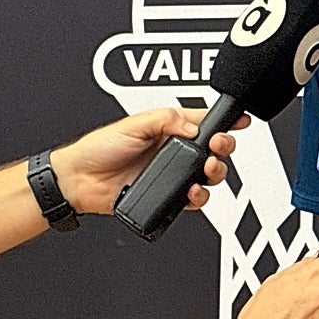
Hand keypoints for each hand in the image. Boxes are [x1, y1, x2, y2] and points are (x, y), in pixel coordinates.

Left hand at [51, 107, 247, 214]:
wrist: (79, 181)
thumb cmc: (99, 148)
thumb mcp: (135, 123)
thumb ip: (167, 119)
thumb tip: (194, 126)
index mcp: (171, 127)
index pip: (205, 121)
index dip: (225, 120)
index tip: (240, 120)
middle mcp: (175, 150)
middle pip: (214, 149)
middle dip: (224, 146)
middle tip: (218, 147)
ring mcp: (172, 174)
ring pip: (209, 175)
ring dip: (215, 172)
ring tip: (207, 169)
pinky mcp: (168, 196)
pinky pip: (193, 199)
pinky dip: (198, 197)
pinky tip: (192, 191)